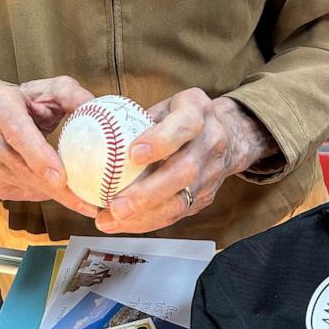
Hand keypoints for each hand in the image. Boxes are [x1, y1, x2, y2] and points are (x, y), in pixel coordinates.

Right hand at [0, 77, 98, 217]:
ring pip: (22, 184)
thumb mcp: (52, 89)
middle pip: (20, 167)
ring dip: (51, 192)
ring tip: (79, 192)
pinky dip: (41, 193)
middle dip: (55, 188)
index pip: (17, 132)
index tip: (61, 178)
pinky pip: (19, 194)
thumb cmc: (29, 100)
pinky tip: (54, 185)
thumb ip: (73, 95)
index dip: (38, 155)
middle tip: (87, 201)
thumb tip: (97, 107)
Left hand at [95, 89, 279, 234]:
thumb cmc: (182, 116)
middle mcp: (211, 142)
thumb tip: (99, 134)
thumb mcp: (165, 104)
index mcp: (198, 111)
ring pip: (181, 200)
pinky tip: (122, 223)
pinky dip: (148, 221)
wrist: (228, 135)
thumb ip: (139, 118)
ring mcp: (212, 173)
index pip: (184, 126)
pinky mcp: (206, 197)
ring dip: (144, 215)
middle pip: (184, 171)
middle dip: (148, 192)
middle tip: (116, 204)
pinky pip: (177, 213)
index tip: (133, 154)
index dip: (161, 140)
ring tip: (111, 219)